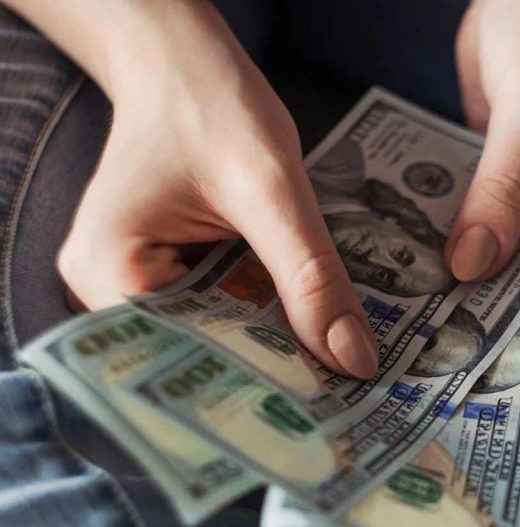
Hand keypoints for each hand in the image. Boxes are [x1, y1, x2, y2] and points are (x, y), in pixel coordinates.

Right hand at [54, 1, 377, 377]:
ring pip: (222, 341)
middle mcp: (113, 291)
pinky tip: (319, 338)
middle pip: (203, 359)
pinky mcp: (176, 279)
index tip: (323, 413)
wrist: (187, 64)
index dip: (255, 389)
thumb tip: (355, 360)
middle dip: (274, 377)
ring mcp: (143, 287)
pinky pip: (229, 315)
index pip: (185, 360)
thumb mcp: (271, 190)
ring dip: (279, 353)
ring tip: (343, 383)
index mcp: (108, 272)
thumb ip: (310, 275)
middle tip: (349, 410)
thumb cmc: (211, 104)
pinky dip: (272, 323)